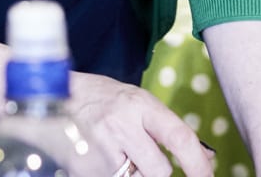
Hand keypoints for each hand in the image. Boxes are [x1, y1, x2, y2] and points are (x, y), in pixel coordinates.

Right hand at [70, 71, 214, 176]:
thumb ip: (169, 129)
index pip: (179, 137)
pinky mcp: (81, 164)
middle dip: (156, 170)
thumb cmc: (105, 100)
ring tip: (118, 154)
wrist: (55, 92)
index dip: (198, 164)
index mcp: (140, 105)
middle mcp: (121, 124)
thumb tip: (206, 157)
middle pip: (158, 170)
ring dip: (132, 173)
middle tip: (141, 158)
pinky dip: (112, 173)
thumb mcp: (140, 103)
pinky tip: (102, 158)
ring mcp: (99, 146)